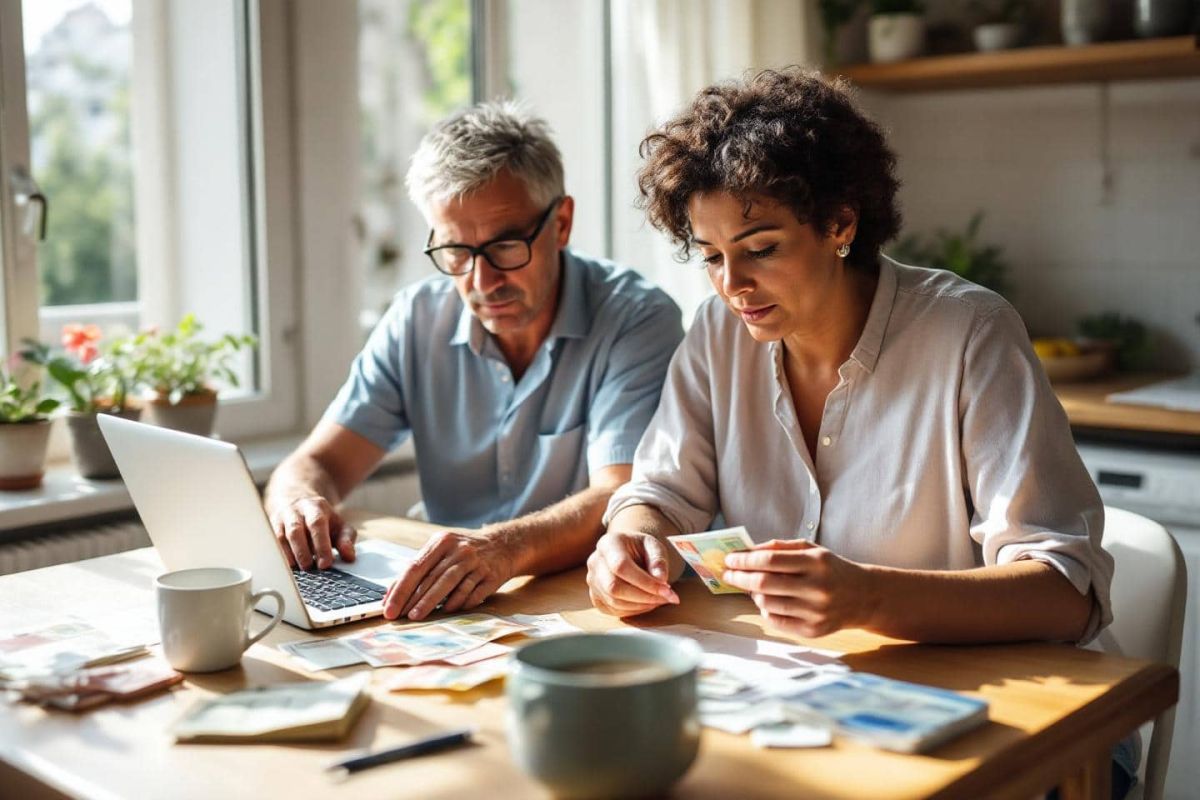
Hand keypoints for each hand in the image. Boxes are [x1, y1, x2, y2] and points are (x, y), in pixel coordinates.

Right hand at [269, 496, 356, 569]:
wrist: (296, 500)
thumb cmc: (321, 519)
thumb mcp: (338, 525)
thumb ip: (346, 539)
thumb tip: (349, 556)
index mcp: (315, 507)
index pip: (317, 524)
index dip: (321, 545)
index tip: (325, 564)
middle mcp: (295, 511)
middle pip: (295, 530)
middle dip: (302, 551)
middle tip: (310, 568)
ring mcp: (280, 519)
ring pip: (280, 537)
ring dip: (289, 556)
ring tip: (298, 569)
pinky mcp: (270, 529)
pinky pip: (271, 543)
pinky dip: (279, 556)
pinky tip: (287, 567)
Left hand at [382, 531, 513, 620]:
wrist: (503, 545)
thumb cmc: (464, 551)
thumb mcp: (442, 550)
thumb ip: (419, 569)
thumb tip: (390, 594)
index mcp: (442, 541)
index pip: (415, 567)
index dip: (400, 588)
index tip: (388, 607)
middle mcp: (459, 550)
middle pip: (431, 577)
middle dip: (413, 599)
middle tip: (399, 616)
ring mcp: (476, 562)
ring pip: (449, 584)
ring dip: (431, 602)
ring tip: (416, 616)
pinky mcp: (491, 575)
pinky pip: (471, 592)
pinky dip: (458, 602)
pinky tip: (447, 610)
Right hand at [587, 531, 679, 616]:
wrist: (629, 553)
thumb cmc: (641, 549)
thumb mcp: (654, 546)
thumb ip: (658, 560)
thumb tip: (660, 579)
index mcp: (608, 543)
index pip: (621, 566)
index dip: (644, 581)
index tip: (666, 588)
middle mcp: (595, 562)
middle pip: (614, 587)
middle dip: (644, 596)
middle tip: (667, 597)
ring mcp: (592, 581)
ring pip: (614, 602)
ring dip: (641, 605)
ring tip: (660, 599)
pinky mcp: (595, 597)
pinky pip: (613, 610)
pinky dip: (634, 611)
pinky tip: (647, 603)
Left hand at [722, 539, 872, 638]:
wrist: (864, 596)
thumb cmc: (831, 569)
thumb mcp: (811, 550)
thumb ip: (779, 548)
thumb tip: (746, 552)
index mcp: (816, 562)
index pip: (770, 560)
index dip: (745, 560)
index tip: (730, 559)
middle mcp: (817, 588)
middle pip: (765, 584)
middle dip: (740, 578)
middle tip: (728, 574)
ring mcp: (816, 612)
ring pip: (767, 604)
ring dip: (752, 594)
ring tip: (752, 587)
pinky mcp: (813, 631)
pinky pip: (776, 621)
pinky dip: (765, 610)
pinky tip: (768, 602)